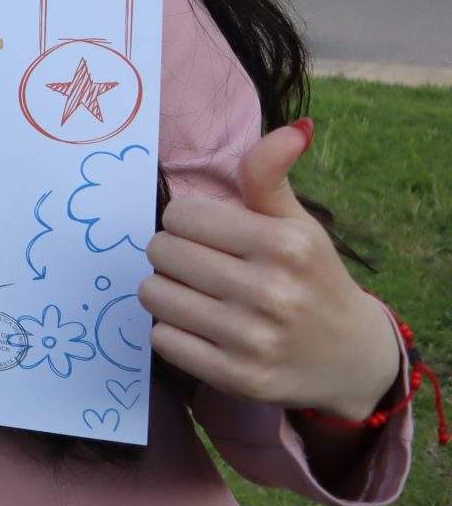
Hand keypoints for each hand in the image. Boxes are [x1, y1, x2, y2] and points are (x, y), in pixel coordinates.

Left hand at [141, 120, 401, 420]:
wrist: (351, 357)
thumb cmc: (312, 277)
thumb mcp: (298, 223)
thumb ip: (272, 175)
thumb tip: (295, 128)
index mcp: (285, 244)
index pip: (180, 214)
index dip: (187, 222)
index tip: (210, 235)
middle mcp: (271, 292)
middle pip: (161, 252)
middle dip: (173, 254)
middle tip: (202, 266)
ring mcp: (253, 339)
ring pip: (153, 294)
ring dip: (167, 292)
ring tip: (200, 296)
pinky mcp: (237, 377)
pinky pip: (162, 339)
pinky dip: (173, 331)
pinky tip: (204, 329)